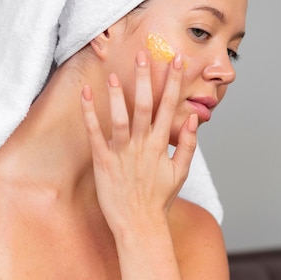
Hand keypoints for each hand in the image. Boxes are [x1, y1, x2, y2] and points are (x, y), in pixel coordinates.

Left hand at [80, 50, 197, 236]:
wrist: (140, 225)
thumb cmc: (159, 200)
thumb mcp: (180, 173)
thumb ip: (188, 145)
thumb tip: (194, 120)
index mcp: (162, 145)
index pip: (171, 106)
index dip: (174, 82)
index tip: (177, 61)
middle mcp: (143, 145)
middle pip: (146, 105)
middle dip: (147, 78)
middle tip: (144, 54)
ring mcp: (122, 153)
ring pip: (121, 117)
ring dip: (119, 94)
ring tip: (116, 73)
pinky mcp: (103, 161)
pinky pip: (95, 133)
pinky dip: (90, 113)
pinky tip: (86, 95)